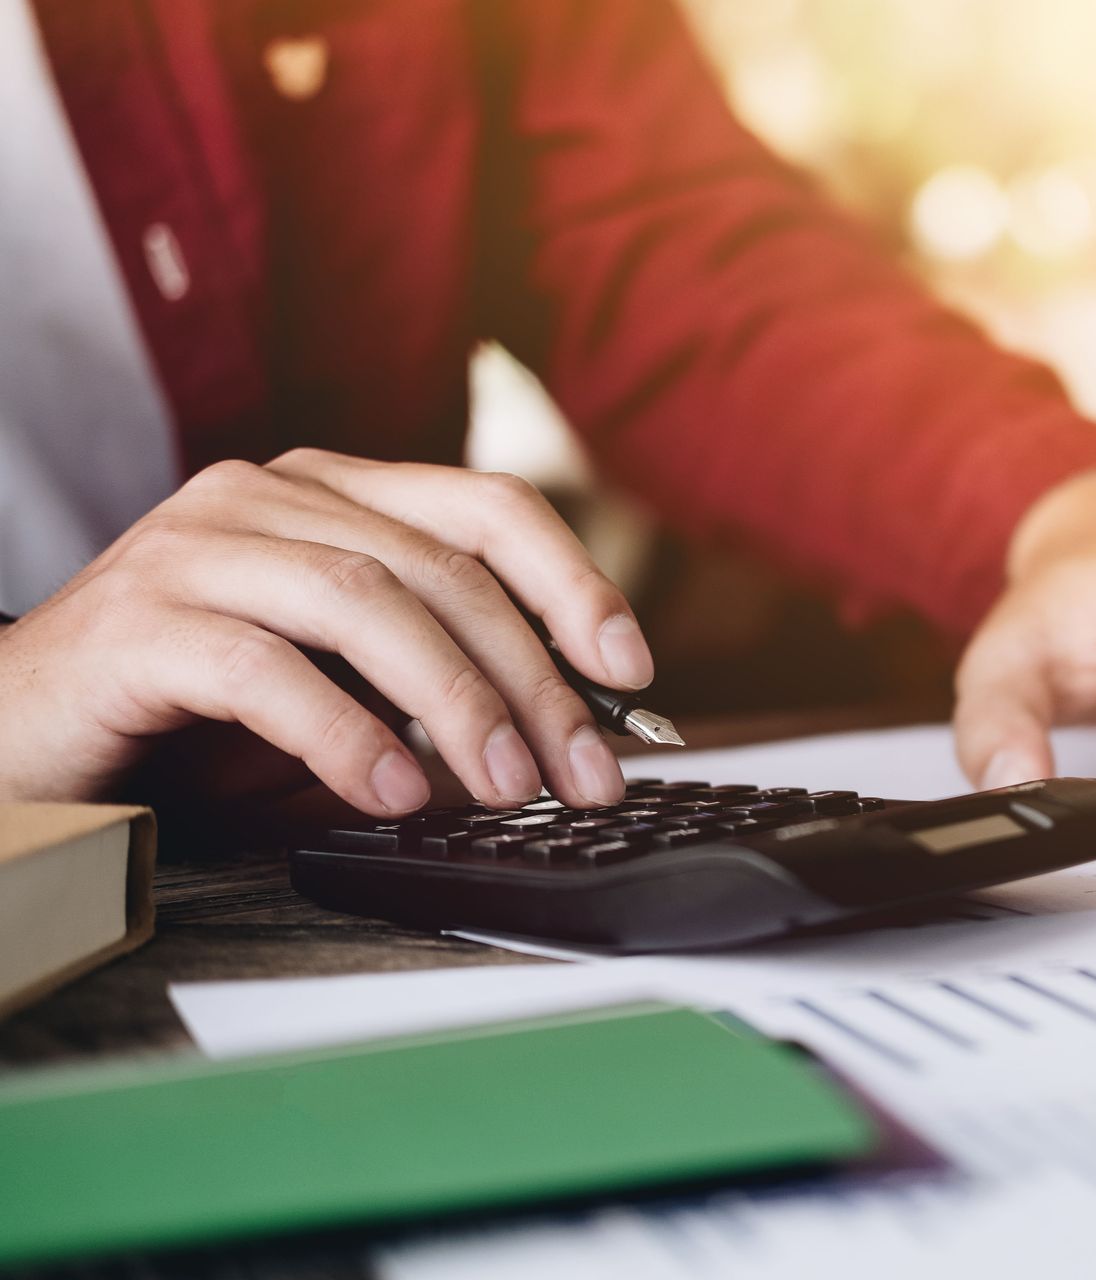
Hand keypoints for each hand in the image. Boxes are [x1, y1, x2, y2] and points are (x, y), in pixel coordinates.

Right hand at [0, 450, 651, 815]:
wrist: (19, 740)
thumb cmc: (194, 719)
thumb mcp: (344, 690)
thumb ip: (434, 687)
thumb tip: (562, 734)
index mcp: (332, 494)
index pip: (487, 508)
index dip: (574, 583)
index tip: (632, 670)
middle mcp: (269, 497)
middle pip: (442, 568)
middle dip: (533, 678)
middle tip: (584, 774)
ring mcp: (198, 547)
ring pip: (368, 603)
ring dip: (457, 704)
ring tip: (505, 788)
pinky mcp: (138, 621)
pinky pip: (268, 670)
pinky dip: (346, 735)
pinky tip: (392, 795)